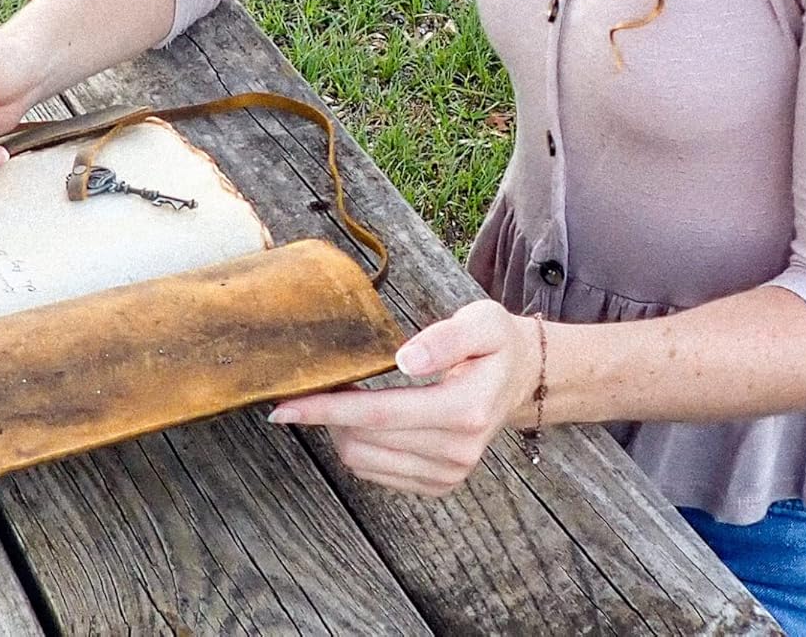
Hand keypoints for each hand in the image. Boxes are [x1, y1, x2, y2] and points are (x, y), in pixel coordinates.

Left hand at [268, 299, 540, 496]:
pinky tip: (361, 419)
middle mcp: (457, 452)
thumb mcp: (482, 322)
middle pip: (366, 440)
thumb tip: (404, 359)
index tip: (286, 405)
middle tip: (315, 382)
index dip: (328, 409)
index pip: (380, 415)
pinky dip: (357, 446)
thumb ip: (444, 338)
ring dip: (339, 431)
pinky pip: (376, 473)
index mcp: (466, 410)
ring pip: (364, 462)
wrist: (520, 377)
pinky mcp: (439, 484)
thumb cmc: (495, 343)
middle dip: (328, 415)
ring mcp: (449, 474)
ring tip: (342, 396)